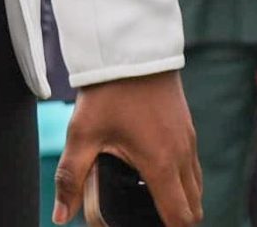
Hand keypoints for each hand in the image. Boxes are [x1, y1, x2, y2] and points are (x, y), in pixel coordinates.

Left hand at [52, 71, 203, 226]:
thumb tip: (60, 214)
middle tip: (150, 222)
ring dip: (182, 200)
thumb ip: (72, 178)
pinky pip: (193, 165)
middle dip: (178, 221)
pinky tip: (159, 175)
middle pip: (194, 205)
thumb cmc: (108, 91)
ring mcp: (188, 139)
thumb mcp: (83, 135)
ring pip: (195, 184)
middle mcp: (182, 154)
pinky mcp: (187, 126)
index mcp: (161, 164)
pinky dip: (183, 180)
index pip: (180, 217)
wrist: (132, 47)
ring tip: (155, 206)